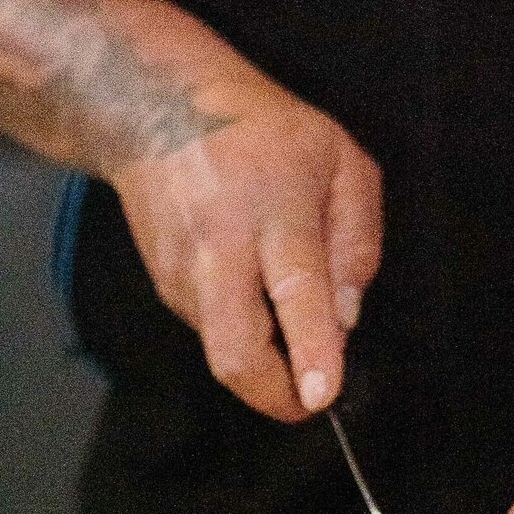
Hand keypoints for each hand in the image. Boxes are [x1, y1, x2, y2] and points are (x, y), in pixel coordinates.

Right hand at [112, 82, 382, 424]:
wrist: (157, 112)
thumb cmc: (265, 131)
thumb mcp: (338, 158)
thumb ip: (357, 237)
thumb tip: (346, 317)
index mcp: (276, 211)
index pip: (295, 291)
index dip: (310, 349)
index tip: (321, 395)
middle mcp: (221, 250)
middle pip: (234, 351)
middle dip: (271, 394)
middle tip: (307, 402)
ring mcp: (184, 272)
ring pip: (221, 349)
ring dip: (262, 360)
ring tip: (288, 321)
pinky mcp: (162, 286)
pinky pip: (210, 329)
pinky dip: (239, 331)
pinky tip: (253, 292)